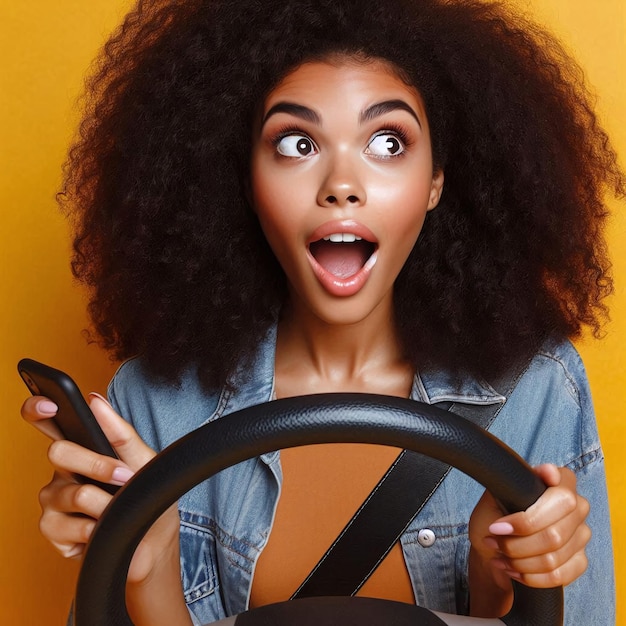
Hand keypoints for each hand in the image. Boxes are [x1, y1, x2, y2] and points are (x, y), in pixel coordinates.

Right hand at [21, 393, 178, 583]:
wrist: (153, 542)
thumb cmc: (147, 497)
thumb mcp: (145, 461)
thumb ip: (120, 432)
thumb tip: (95, 400)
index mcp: (82, 448)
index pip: (48, 422)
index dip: (38, 408)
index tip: (50, 403)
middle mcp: (62, 471)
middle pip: (58, 452)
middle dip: (97, 465)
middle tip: (124, 477)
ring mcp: (53, 501)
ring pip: (73, 494)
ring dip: (106, 505)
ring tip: (119, 510)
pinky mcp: (53, 531)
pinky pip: (68, 526)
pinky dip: (95, 530)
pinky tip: (102, 529)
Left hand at [468, 464, 589, 615]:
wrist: (493, 545)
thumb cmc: (494, 513)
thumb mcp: (497, 492)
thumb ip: (520, 481)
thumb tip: (550, 472)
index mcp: (561, 482)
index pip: (561, 500)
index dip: (527, 519)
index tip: (497, 526)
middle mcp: (578, 506)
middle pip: (554, 536)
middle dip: (515, 544)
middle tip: (492, 540)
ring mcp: (581, 534)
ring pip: (553, 558)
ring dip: (518, 560)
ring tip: (498, 553)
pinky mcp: (579, 560)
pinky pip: (557, 575)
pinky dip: (528, 575)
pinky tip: (511, 568)